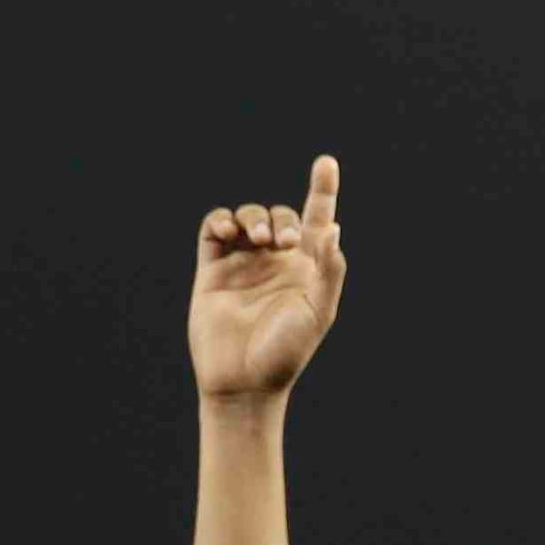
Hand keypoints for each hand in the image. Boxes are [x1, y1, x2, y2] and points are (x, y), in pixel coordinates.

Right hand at [190, 158, 346, 402]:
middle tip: (282, 242)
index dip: (322, 190)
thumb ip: (328, 270)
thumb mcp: (318, 312)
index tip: (326, 163)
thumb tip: (331, 227)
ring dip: (255, 217)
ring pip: (248, 217)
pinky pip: (215, 229)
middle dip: (282, 218)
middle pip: (281, 216)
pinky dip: (222, 220)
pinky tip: (229, 230)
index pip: (316, 220)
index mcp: (306, 269)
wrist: (242, 382)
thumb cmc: (286, 353)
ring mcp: (243, 264)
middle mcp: (276, 262)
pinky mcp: (213, 270)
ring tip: (258, 238)